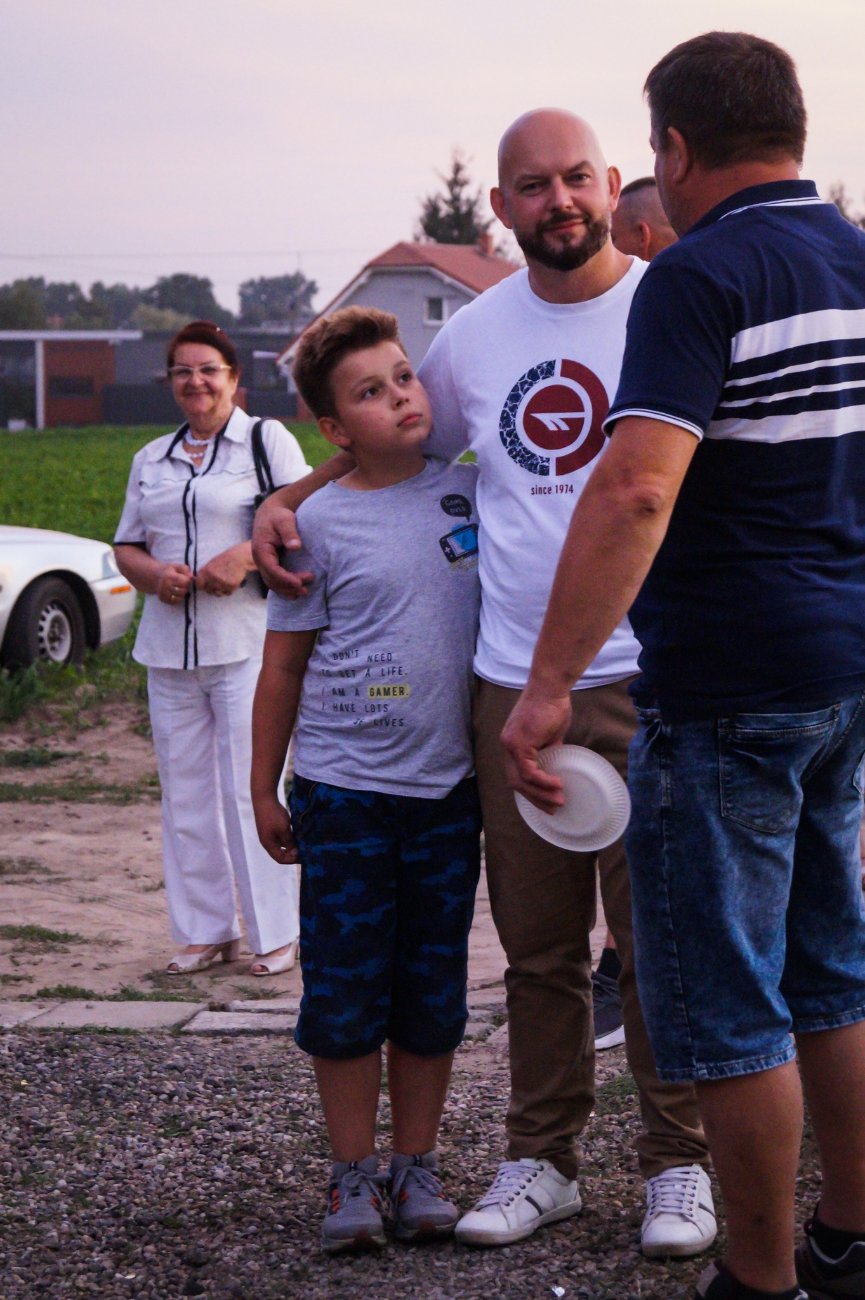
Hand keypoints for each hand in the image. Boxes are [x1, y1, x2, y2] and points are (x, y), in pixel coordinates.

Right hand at [156, 562, 193, 605]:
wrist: (155, 577)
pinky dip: (179, 598)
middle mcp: (165, 586)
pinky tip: (176, 592)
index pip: (186, 582)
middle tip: (182, 584)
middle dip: (185, 587)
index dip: (188, 580)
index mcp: (169, 576)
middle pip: (184, 590)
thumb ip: (186, 570)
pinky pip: (177, 602)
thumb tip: (192, 577)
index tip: (184, 578)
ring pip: (181, 597)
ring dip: (182, 593)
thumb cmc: (169, 571)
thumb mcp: (177, 567)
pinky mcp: (163, 599)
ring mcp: (164, 593)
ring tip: (179, 588)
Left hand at [196, 544, 250, 595]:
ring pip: (218, 594)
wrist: (239, 558)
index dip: (203, 586)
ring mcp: (221, 584)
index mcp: (205, 572)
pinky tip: (230, 582)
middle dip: (212, 589)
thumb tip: (199, 583)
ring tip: (224, 583)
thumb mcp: (210, 564)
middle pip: (208, 591)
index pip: (199, 586)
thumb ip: (204, 574)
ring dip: (220, 590)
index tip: (206, 584)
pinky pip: (227, 593)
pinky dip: (228, 590)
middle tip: (218, 583)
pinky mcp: (231, 587)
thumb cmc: (224, 560)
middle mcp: (212, 579)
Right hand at [251, 497, 312, 598]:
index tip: (300, 582)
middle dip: (289, 586)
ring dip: (287, 590)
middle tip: (306, 587)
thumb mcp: (285, 520)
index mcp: (261, 549)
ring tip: (304, 592)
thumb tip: (295, 547)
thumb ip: (290, 532)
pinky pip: (274, 580)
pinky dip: (284, 587)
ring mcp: (263, 563)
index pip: (272, 570)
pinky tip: (295, 591)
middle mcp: (259, 559)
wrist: (270, 513)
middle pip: (272, 579)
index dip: (285, 578)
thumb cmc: (278, 516)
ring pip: (272, 583)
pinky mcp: (269, 565)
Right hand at [253, 795, 297, 864]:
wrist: (264, 798)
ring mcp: (268, 834)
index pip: (280, 859)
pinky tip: (297, 832)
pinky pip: (281, 836)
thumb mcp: (284, 830)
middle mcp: (267, 841)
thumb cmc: (274, 815)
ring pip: (282, 844)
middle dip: (292, 853)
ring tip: (302, 842)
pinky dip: (289, 836)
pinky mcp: (271, 827)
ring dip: (292, 844)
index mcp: (268, 844)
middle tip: (305, 850)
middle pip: (280, 853)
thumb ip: (289, 842)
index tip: (304, 856)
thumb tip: (295, 854)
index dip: (292, 860)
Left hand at [501, 686, 572, 813]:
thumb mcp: (551, 735)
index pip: (516, 775)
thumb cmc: (552, 706)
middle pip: (516, 783)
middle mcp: (506, 746)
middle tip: (553, 808)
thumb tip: (555, 766)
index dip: (531, 791)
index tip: (547, 802)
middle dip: (535, 799)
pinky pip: (529, 772)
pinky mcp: (518, 744)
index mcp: (512, 744)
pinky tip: (558, 784)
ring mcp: (510, 746)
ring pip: (521, 781)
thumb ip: (548, 751)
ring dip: (541, 794)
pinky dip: (543, 781)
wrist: (550, 688)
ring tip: (559, 801)